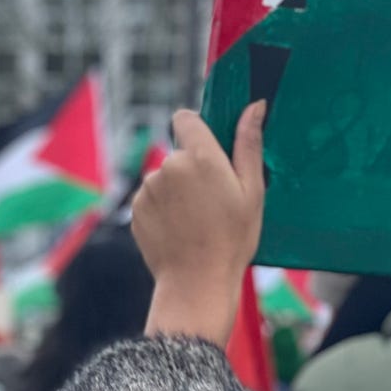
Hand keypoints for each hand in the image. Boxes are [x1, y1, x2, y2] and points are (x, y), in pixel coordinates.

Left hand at [133, 103, 265, 347]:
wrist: (197, 284)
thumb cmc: (232, 240)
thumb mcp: (252, 192)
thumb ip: (249, 144)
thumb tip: (254, 106)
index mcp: (201, 157)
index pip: (186, 118)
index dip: (196, 128)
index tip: (208, 151)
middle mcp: (170, 166)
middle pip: (179, 153)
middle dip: (193, 169)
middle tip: (212, 201)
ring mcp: (149, 188)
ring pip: (165, 177)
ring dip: (177, 190)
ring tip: (196, 221)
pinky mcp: (136, 208)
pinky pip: (151, 198)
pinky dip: (163, 209)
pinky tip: (179, 230)